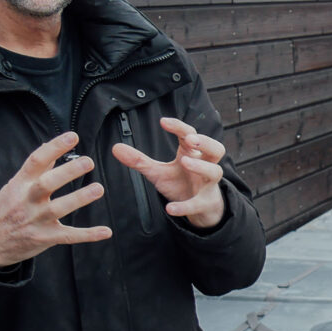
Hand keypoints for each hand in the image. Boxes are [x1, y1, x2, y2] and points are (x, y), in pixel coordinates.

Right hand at [0, 132, 110, 267]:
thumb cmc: (6, 209)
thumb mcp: (15, 186)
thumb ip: (35, 169)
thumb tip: (48, 145)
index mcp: (20, 184)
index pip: (36, 161)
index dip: (54, 148)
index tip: (72, 137)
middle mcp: (27, 200)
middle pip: (46, 183)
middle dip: (67, 172)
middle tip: (88, 161)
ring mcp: (35, 220)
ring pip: (58, 208)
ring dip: (79, 198)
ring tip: (98, 188)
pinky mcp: (44, 238)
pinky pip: (68, 236)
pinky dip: (88, 235)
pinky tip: (105, 232)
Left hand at [111, 117, 225, 229]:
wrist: (199, 208)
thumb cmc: (180, 183)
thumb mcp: (158, 172)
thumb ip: (139, 160)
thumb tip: (115, 147)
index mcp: (192, 154)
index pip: (190, 134)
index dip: (179, 127)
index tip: (163, 122)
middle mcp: (205, 165)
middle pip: (216, 148)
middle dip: (206, 142)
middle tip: (190, 139)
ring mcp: (208, 184)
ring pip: (214, 171)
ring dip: (201, 166)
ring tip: (185, 162)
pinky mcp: (205, 203)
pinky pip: (198, 203)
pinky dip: (185, 206)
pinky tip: (170, 209)